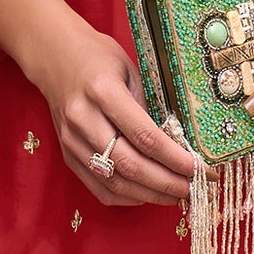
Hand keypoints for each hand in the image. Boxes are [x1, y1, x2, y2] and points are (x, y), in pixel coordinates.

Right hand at [0, 0, 196, 206]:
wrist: (54, 56)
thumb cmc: (98, 57)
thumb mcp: (130, 68)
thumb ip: (149, 105)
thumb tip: (179, 143)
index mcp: (103, 91)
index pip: (145, 136)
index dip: (175, 159)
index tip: (199, 168)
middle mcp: (83, 119)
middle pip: (130, 166)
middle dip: (167, 183)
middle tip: (194, 189)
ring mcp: (72, 141)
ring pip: (115, 182)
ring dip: (150, 195)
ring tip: (177, 196)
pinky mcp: (67, 154)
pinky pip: (99, 187)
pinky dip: (127, 197)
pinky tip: (148, 194)